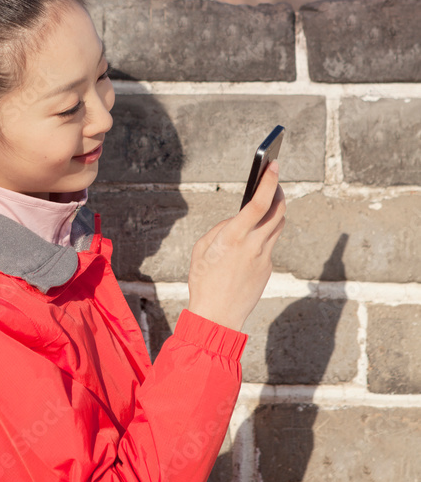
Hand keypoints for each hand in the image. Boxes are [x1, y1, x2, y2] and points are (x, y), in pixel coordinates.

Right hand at [186, 161, 285, 331]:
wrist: (218, 316)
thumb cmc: (203, 281)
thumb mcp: (202, 249)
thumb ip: (221, 229)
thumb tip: (238, 220)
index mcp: (234, 237)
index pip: (259, 203)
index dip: (269, 181)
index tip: (273, 165)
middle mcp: (254, 245)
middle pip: (278, 210)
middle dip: (278, 191)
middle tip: (273, 179)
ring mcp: (264, 257)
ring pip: (278, 225)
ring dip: (276, 209)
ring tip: (269, 200)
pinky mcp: (267, 268)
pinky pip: (270, 243)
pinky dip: (265, 232)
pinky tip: (255, 233)